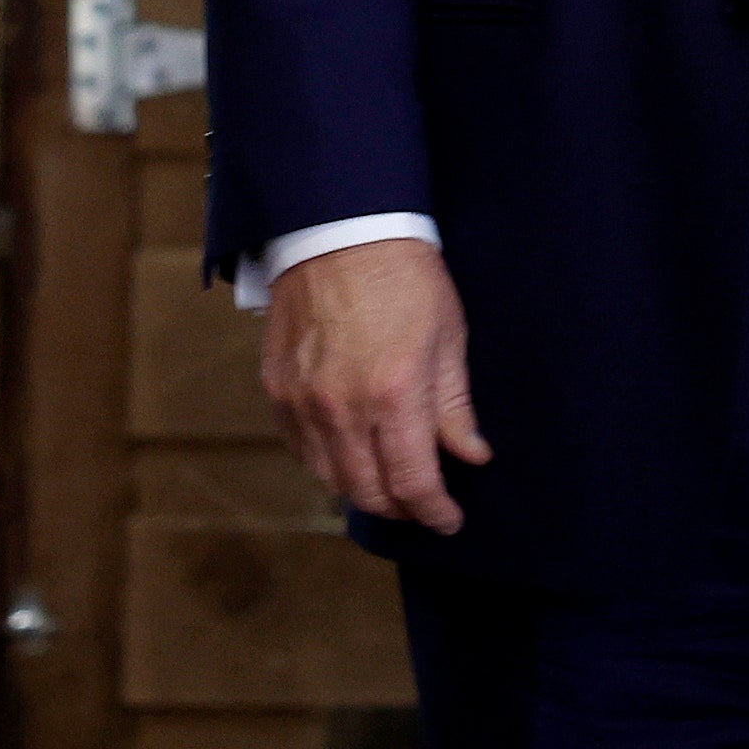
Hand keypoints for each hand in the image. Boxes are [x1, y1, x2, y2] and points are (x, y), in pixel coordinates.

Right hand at [261, 238, 486, 535]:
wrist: (340, 228)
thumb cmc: (404, 276)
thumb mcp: (448, 335)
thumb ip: (454, 406)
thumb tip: (471, 456)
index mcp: (394, 394)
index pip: (412, 483)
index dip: (435, 512)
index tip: (449, 520)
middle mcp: (342, 407)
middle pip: (369, 493)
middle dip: (402, 508)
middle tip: (423, 503)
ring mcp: (303, 400)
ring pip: (330, 479)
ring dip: (363, 491)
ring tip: (388, 483)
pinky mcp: (277, 388)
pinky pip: (299, 450)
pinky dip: (325, 464)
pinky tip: (347, 456)